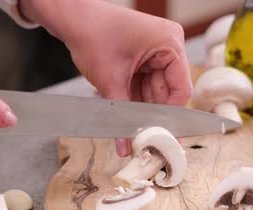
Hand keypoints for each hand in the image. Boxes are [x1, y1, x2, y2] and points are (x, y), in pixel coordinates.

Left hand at [20, 0, 191, 155]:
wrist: (71, 18)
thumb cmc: (91, 34)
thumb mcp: (110, 80)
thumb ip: (121, 115)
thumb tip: (127, 147)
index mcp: (170, 44)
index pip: (181, 90)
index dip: (169, 116)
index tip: (158, 136)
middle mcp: (168, 46)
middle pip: (168, 93)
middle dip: (153, 116)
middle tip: (144, 141)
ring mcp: (156, 52)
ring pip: (154, 93)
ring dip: (142, 112)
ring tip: (132, 134)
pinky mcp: (143, 58)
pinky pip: (144, 86)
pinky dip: (135, 102)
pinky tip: (127, 119)